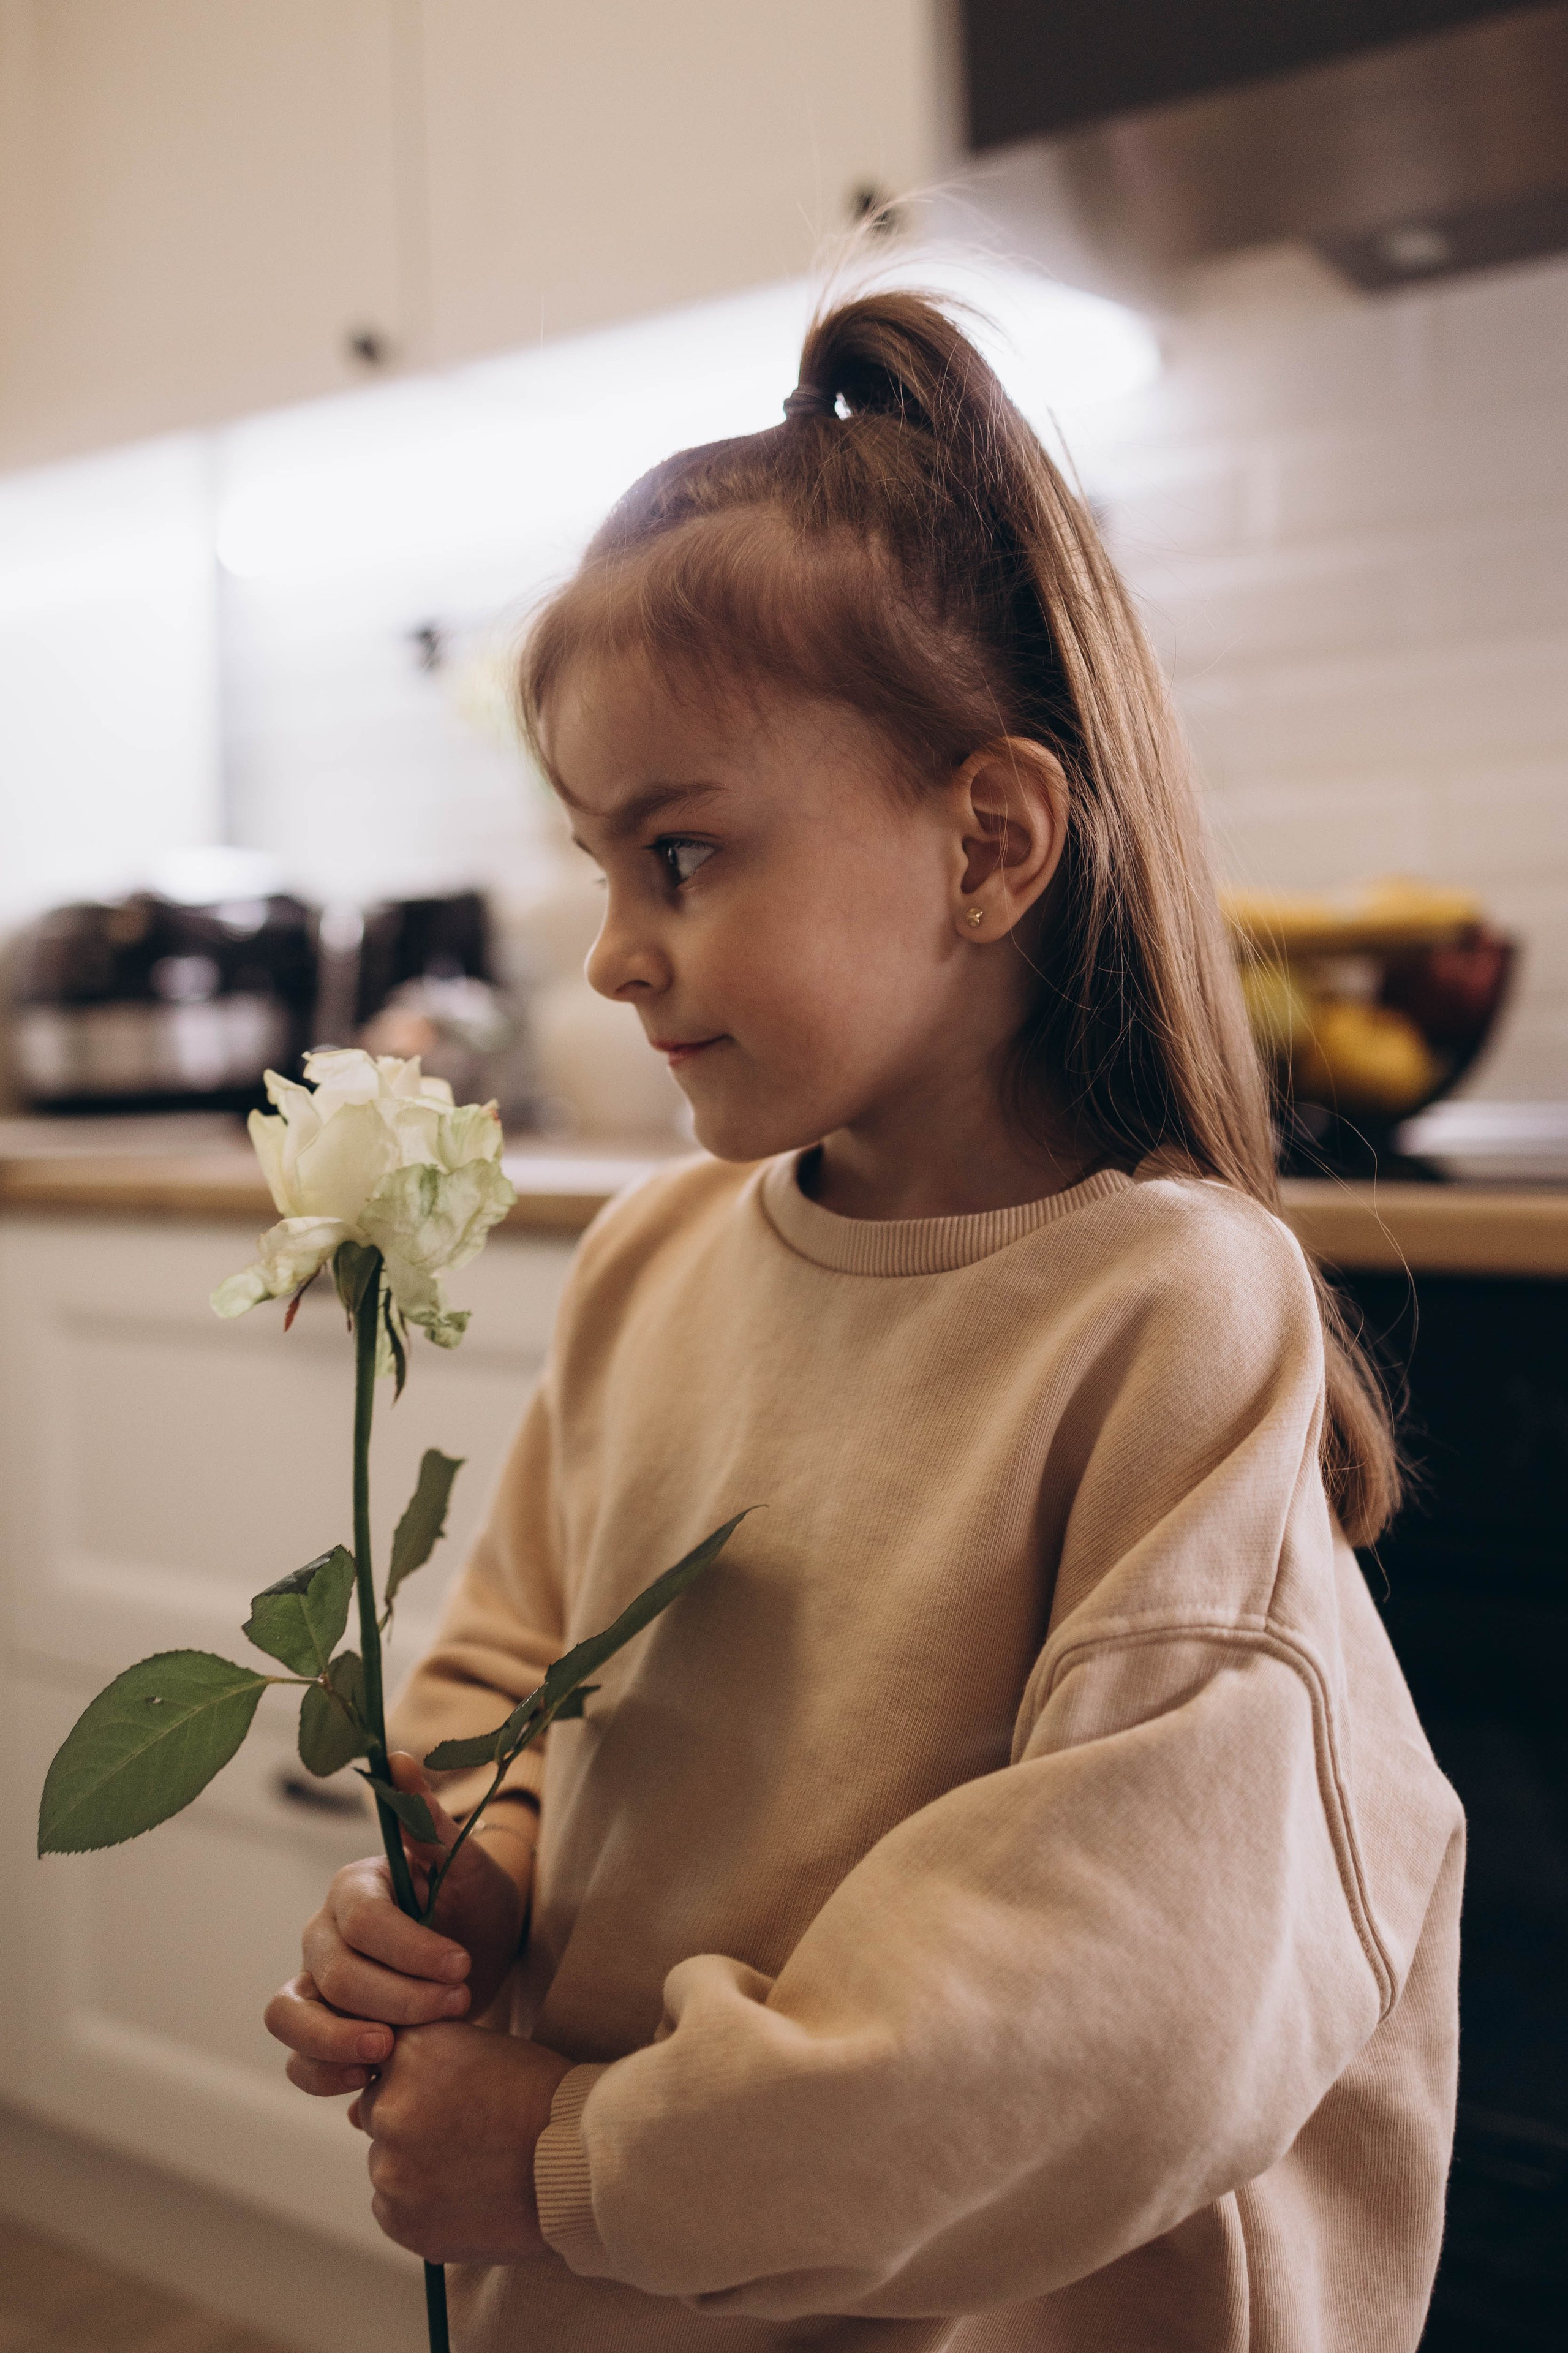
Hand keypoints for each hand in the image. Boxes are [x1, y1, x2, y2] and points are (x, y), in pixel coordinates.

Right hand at [265, 1754, 534, 2095]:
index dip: (411, 1949)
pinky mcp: (319, 2032)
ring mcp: (314, 1985)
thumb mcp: (465, 1863)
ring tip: (390, 2054)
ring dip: (338, 2041)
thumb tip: (398, 1758)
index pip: (364, 1920)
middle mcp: (322, 1935)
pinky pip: (296, 2061)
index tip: (463, 1966)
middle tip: (458, 2004)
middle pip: (336, 1974)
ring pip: (291, 2016)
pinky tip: (367, 2081)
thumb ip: (428, 1820)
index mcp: (353, 1889)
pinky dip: (322, 2074)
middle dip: (400, 1997)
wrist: (479, 1955)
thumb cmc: (472, 1902)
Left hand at [350, 2022, 574, 2261]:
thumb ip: (418, 2065)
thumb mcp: (479, 2052)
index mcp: (410, 2055)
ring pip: (388, 2166)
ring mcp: (393, 2170)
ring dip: (418, 2167)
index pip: (386, 2066)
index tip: (455, 2095)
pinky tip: (466, 2195)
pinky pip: (395, 2210)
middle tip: (469, 2133)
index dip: (422, 2082)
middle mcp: (390, 2110)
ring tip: (474, 2167)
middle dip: (414, 2124)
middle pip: (381, 2116)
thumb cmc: (538, 2096)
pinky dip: (422, 2206)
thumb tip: (351, 2111)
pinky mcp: (403, 2222)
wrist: (577, 2161)